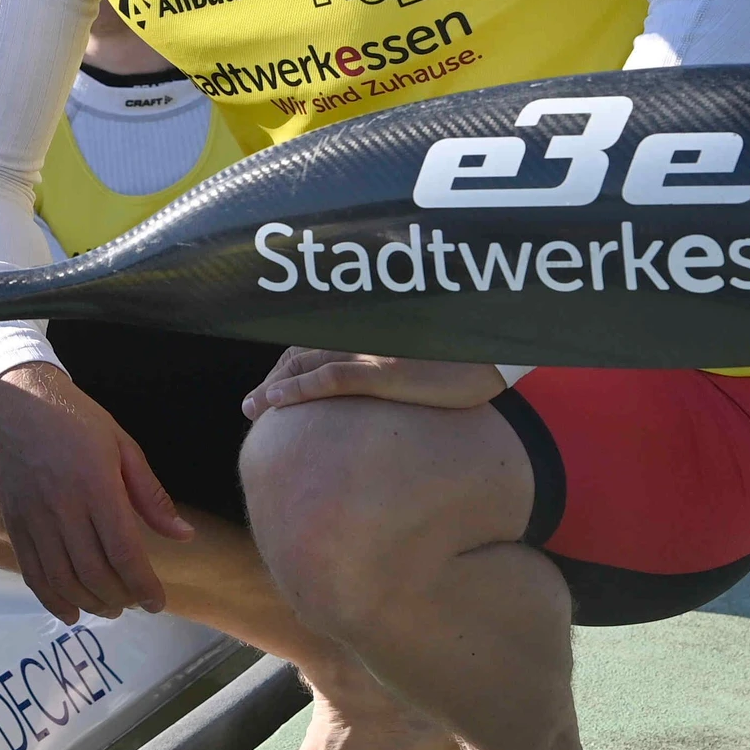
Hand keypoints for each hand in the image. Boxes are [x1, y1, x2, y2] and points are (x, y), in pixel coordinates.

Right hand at [0, 362, 192, 624]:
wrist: (18, 403)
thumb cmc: (78, 421)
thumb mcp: (124, 447)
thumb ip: (152, 496)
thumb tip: (184, 536)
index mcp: (97, 486)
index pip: (124, 552)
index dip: (143, 586)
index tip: (157, 602)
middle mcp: (63, 507)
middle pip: (94, 573)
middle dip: (120, 598)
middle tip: (135, 603)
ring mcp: (33, 519)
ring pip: (63, 579)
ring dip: (90, 603)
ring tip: (109, 608)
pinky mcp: (13, 524)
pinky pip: (32, 573)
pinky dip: (52, 600)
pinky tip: (71, 612)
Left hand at [241, 351, 505, 418]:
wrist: (497, 356)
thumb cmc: (466, 364)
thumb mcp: (423, 370)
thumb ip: (395, 376)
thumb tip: (389, 396)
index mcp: (371, 340)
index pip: (315, 350)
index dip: (287, 371)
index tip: (269, 394)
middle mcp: (364, 342)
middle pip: (300, 355)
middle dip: (272, 380)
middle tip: (252, 406)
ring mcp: (372, 355)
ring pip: (305, 365)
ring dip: (273, 388)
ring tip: (253, 408)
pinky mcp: (383, 372)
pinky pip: (330, 379)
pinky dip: (296, 390)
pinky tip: (274, 403)